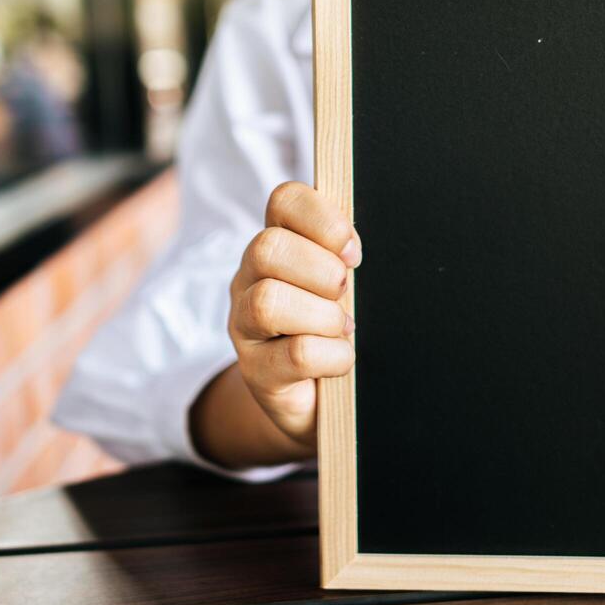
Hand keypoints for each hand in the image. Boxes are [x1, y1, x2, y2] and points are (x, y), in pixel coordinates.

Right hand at [224, 181, 360, 447]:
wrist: (322, 403)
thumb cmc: (336, 331)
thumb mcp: (343, 286)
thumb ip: (344, 256)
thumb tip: (360, 244)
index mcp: (277, 244)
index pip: (284, 201)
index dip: (322, 218)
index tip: (354, 252)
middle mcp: (250, 279)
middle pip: (267, 248)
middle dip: (320, 270)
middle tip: (346, 292)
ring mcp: (245, 326)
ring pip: (269, 301)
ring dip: (322, 316)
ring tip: (343, 329)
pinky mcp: (256, 371)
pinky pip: (296, 354)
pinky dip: (332, 356)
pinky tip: (341, 359)